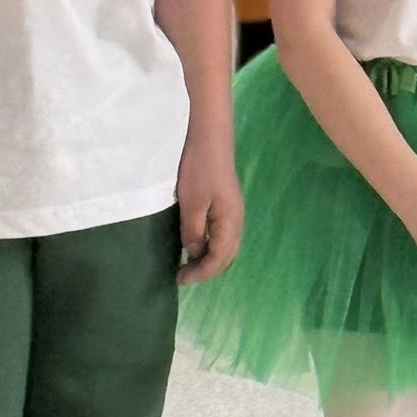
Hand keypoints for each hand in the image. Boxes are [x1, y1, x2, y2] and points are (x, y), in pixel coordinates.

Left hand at [176, 129, 244, 284]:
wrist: (209, 137)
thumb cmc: (199, 169)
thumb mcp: (191, 204)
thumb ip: (193, 232)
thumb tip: (194, 253)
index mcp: (230, 223)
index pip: (218, 259)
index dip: (200, 273)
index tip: (179, 279)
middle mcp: (236, 220)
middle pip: (226, 256)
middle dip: (206, 270)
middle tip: (182, 275)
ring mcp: (233, 211)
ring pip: (225, 246)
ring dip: (209, 259)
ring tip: (188, 264)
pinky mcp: (226, 204)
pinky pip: (222, 234)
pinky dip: (210, 245)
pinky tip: (196, 243)